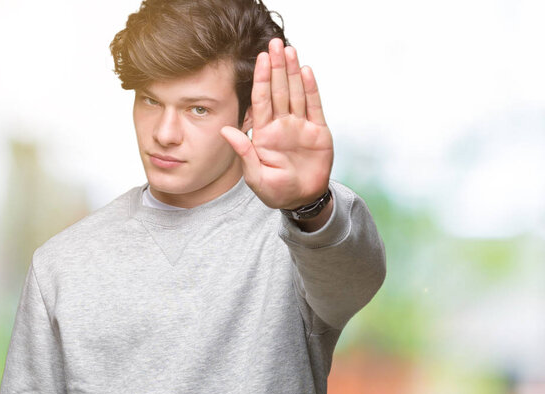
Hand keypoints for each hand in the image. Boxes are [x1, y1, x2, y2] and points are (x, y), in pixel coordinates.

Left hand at [220, 38, 333, 209]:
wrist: (302, 200)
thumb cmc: (276, 191)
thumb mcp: (255, 176)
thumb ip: (243, 152)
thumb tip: (225, 130)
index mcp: (264, 133)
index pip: (262, 100)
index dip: (261, 79)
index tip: (260, 59)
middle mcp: (282, 125)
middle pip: (279, 90)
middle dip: (276, 67)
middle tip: (274, 43)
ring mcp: (300, 126)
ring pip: (295, 93)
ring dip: (292, 72)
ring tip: (289, 50)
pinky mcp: (318, 131)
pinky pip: (314, 106)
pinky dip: (310, 89)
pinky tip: (306, 71)